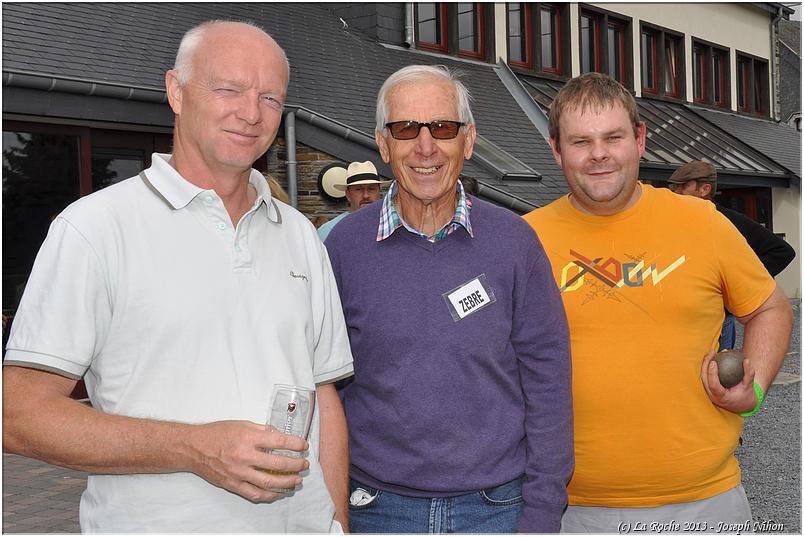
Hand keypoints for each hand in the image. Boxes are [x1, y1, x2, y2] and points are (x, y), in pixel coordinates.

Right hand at [186, 420, 309, 502]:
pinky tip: (279, 492)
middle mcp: (245, 456)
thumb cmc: (217, 434)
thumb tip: (279, 435)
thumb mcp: (242, 424)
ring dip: (287, 483)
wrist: (194, 448)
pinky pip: (255, 494)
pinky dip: (270, 495)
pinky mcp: (233, 485)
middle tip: (304, 464)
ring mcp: (239, 473)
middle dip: (296, 465)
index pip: (279, 442)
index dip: (295, 444)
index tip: (303, 446)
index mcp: (248, 438)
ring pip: (269, 482)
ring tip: (297, 480)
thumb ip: (262, 430)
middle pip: (278, 464)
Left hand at [700, 351, 756, 413]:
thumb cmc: (745, 395)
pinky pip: (705, 376)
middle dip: (706, 364)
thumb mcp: (749, 385)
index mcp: (721, 397)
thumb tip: (747, 360)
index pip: (713, 385)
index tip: (714, 362)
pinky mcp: (707, 389)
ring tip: (712, 353)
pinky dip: (708, 366)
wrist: (741, 404)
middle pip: (704, 379)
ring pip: (702, 377)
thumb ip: (749, 373)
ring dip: (705, 363)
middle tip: (712, 353)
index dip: (712, 373)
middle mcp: (712, 396)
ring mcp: (708, 392)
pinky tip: (713, 357)